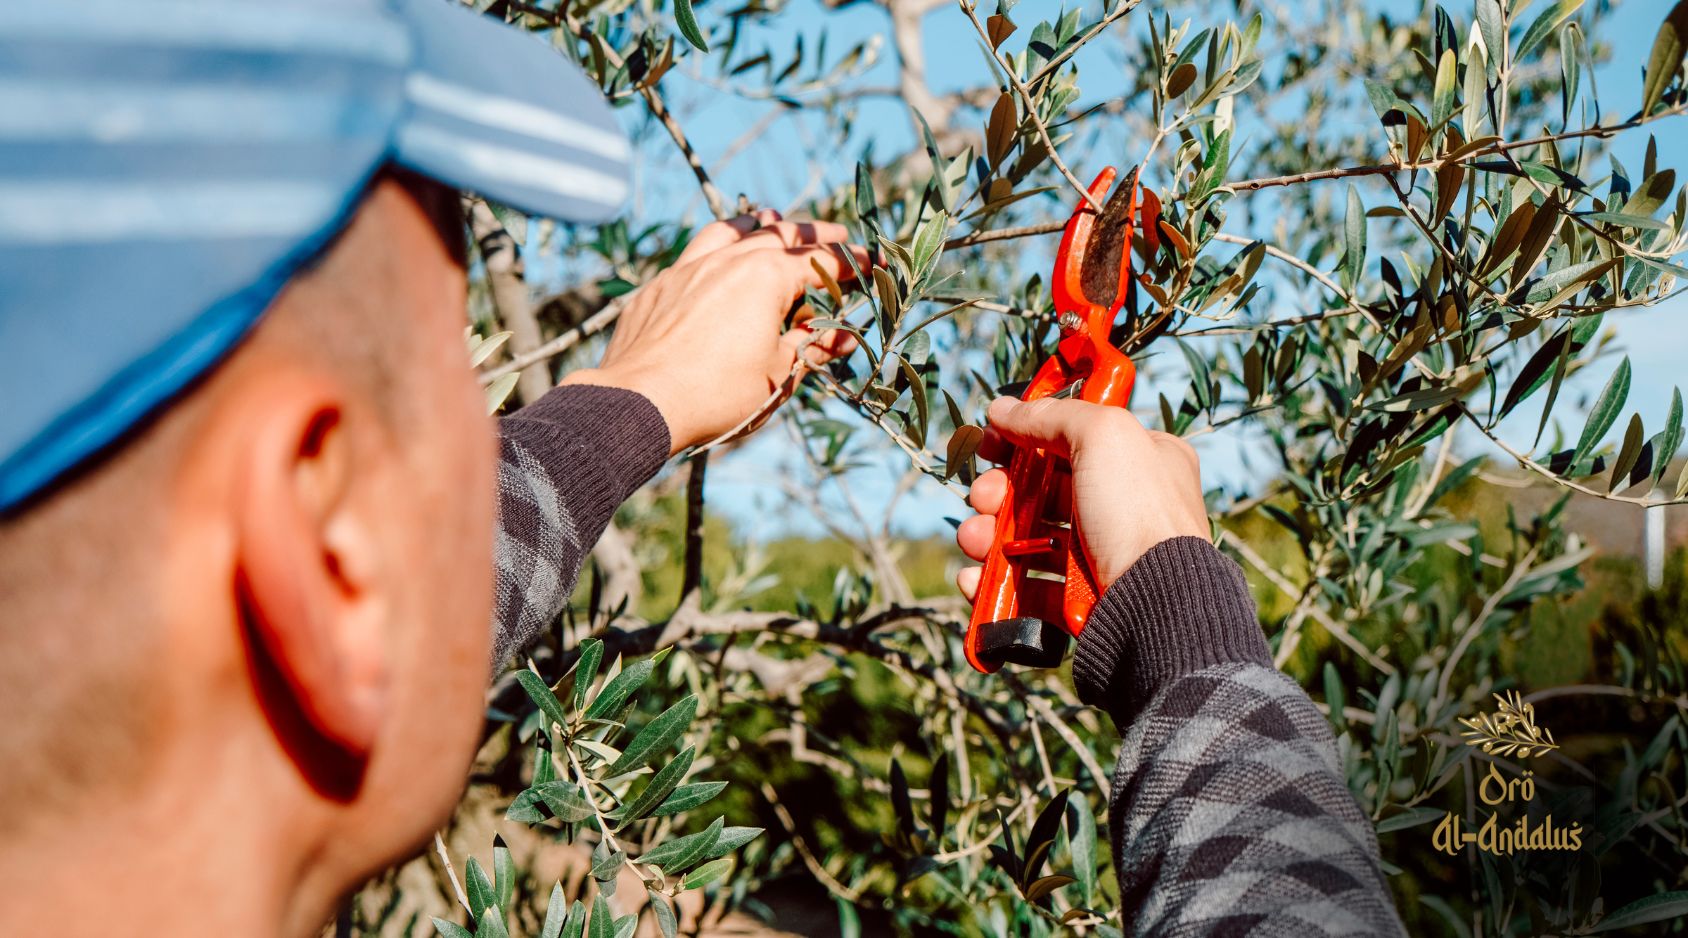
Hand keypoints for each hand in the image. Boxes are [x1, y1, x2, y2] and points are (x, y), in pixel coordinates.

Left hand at [561, 210, 865, 454]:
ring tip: (772, 220)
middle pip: (777, 235)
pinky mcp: (657, 287)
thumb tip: (844, 337)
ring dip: (757, 225)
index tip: (871, 264)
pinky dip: (715, 248)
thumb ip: (812, 347)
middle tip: (834, 234)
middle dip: (810, 235)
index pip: (819, 262)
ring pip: (728, 232)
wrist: (639, 402)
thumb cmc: (717, 394)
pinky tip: (716, 260)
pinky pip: (692, 254)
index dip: (850, 263)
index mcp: (765, 278)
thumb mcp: (777, 375)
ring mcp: (687, 269)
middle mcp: (727, 261)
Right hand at [955, 397, 1210, 602]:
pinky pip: (1030, 586)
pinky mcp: (1082, 598)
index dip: (1028, 435)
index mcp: (1144, 459)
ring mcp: (1102, 554)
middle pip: (1044, 489)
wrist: (1154, 603)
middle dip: (1000, 491)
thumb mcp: (1102, 436)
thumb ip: (1052, 415)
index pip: (1076, 436)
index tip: (992, 441)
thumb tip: (1003, 408)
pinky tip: (977, 578)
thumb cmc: (1137, 510)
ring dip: (990, 535)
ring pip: (1030, 537)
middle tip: (981, 496)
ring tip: (972, 541)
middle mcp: (1125, 505)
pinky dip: (997, 582)